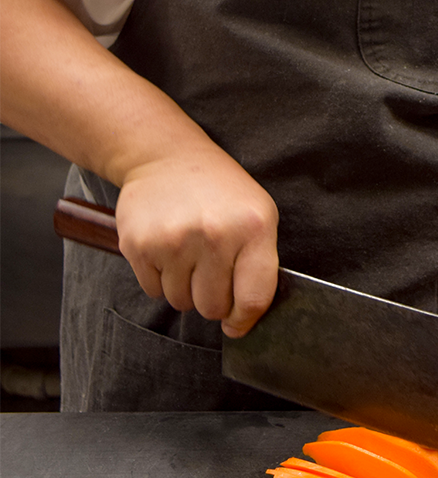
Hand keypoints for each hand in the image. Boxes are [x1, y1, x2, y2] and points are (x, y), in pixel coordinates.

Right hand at [114, 148, 279, 337]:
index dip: (245, 320)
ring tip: (189, 250)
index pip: (254, 299)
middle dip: (212, 298)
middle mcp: (215, 234)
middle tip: (209, 268)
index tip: (237, 322)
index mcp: (253, 226)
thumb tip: (241, 322)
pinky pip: (154, 291)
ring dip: (185, 286)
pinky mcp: (139, 245)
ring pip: (181, 302)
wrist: (166, 155)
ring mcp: (174, 240)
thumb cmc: (220, 191)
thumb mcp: (257, 214)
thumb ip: (258, 266)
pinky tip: (167, 246)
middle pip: (212, 307)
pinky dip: (160, 278)